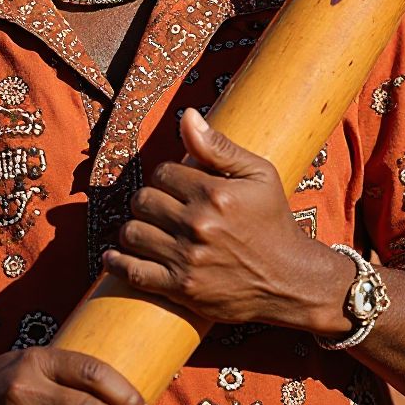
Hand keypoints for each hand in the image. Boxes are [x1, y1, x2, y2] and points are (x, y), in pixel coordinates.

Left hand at [102, 109, 353, 333]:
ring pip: (132, 233)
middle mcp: (198, 225)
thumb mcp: (259, 174)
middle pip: (143, 200)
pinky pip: (134, 273)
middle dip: (149, 200)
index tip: (176, 187)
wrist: (289, 280)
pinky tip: (114, 256)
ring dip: (135, 228)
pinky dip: (118, 263)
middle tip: (161, 207)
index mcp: (215, 193)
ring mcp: (187, 259)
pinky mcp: (181, 289)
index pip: (162, 173)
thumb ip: (219, 145)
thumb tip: (187, 116)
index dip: (166, 177)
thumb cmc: (273, 221)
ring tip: (147, 229)